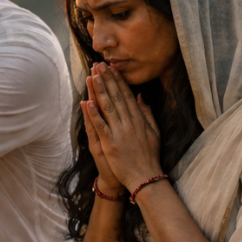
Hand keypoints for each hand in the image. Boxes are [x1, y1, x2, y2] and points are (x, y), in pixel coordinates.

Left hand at [84, 63, 162, 191]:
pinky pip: (101, 126)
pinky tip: (87, 102)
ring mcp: (119, 133)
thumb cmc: (149, 156)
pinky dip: (94, 114)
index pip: (126, 95)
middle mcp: (129, 123)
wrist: (145, 177)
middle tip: (99, 64)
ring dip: (99, 90)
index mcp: (139, 119)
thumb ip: (147, 113)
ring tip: (93, 76)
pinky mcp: (110, 144)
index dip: (118, 80)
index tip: (112, 68)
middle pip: (116, 97)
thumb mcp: (153, 131)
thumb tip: (140, 97)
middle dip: (107, 79)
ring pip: (108, 107)